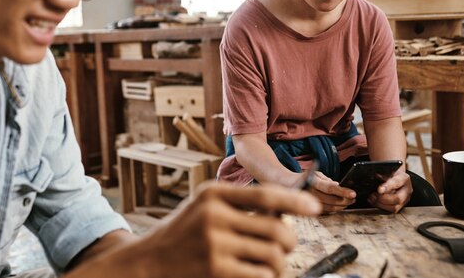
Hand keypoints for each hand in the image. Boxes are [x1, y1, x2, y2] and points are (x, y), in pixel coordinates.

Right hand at [134, 182, 320, 277]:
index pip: (266, 194)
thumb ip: (238, 205)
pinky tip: (256, 274)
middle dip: (289, 241)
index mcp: (212, 193)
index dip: (296, 201)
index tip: (316, 207)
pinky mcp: (215, 271)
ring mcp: (213, 245)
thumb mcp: (204, 207)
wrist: (146, 262)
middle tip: (285, 246)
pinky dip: (266, 277)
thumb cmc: (182, 234)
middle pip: (277, 229)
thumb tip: (285, 213)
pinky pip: (261, 276)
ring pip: (273, 255)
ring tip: (270, 263)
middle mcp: (213, 215)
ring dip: (279, 263)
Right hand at [304, 171, 355, 213]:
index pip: (330, 188)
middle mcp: (309, 193)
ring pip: (329, 208)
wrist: (288, 184)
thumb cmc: (305, 178)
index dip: (342, 191)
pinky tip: (339, 206)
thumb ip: (326, 180)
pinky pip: (324, 212)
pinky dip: (334, 210)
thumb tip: (337, 185)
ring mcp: (308, 203)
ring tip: (348, 202)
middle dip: (345, 200)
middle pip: (331, 200)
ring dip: (341, 206)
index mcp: (312, 182)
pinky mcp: (308, 210)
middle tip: (353, 198)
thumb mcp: (315, 174)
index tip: (353, 194)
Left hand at [368, 169, 411, 212]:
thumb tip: (376, 176)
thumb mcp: (387, 169)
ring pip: (394, 207)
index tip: (379, 189)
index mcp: (404, 178)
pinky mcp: (400, 206)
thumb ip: (382, 173)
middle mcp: (407, 190)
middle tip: (374, 195)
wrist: (396, 176)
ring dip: (381, 204)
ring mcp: (405, 200)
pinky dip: (380, 207)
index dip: (388, 187)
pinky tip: (374, 202)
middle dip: (383, 199)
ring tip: (372, 198)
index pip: (397, 183)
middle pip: (398, 199)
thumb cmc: (391, 172)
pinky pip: (391, 211)